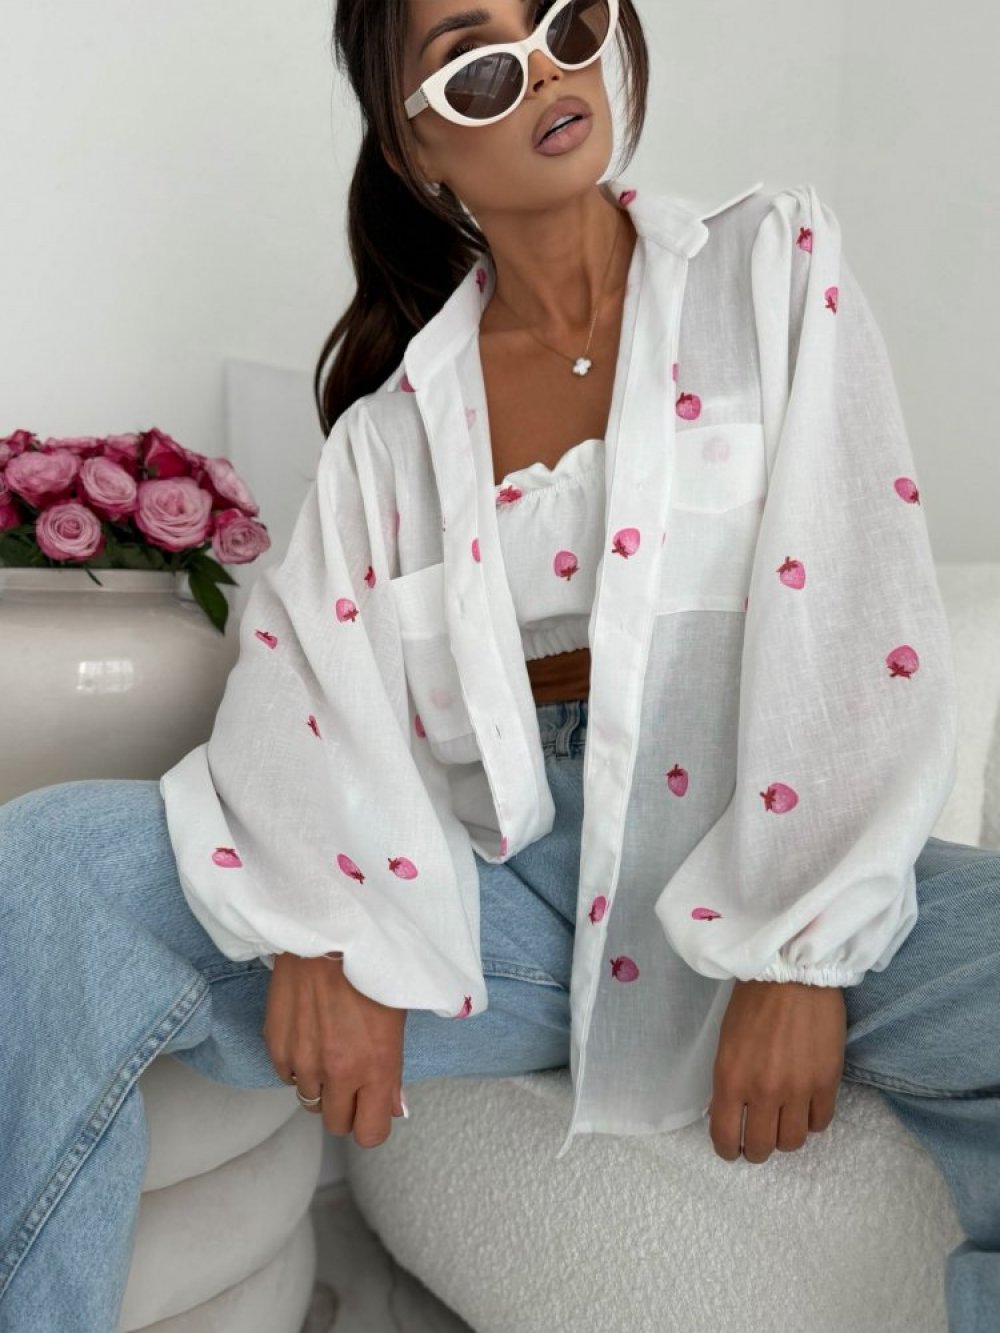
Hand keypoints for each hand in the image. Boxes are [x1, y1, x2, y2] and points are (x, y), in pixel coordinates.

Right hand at [263, 953, 407, 1148]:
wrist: (326, 932)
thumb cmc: (371, 966)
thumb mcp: (398, 1016)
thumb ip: (392, 1070)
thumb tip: (392, 1106)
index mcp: (376, 1066)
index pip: (370, 1134)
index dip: (372, 1122)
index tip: (373, 1106)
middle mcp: (338, 1072)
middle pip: (336, 1124)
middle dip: (346, 1106)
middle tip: (351, 1077)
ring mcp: (304, 1061)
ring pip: (309, 1101)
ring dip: (320, 1084)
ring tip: (330, 1047)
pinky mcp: (277, 1046)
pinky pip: (287, 1075)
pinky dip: (297, 1063)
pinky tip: (309, 1034)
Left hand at [706, 979, 845, 1163]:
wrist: (792, 973)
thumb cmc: (752, 1000)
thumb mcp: (726, 1042)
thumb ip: (727, 1081)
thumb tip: (727, 1113)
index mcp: (731, 1078)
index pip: (726, 1136)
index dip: (728, 1150)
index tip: (732, 1149)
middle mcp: (764, 1091)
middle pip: (762, 1147)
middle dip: (756, 1149)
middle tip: (757, 1141)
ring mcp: (798, 1089)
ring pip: (793, 1141)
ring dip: (785, 1137)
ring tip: (783, 1123)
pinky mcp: (827, 1082)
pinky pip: (820, 1123)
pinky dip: (811, 1121)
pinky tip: (805, 1107)